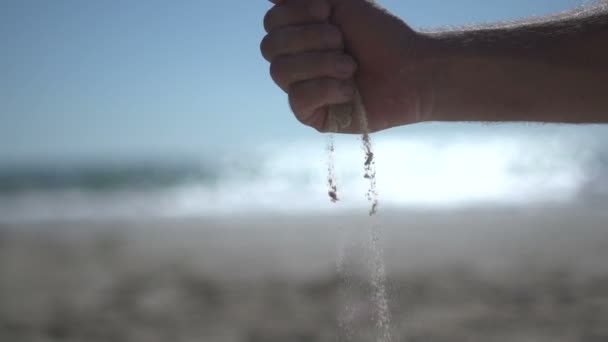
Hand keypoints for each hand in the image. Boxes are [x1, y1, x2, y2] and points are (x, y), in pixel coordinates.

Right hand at [261, 0, 438, 132]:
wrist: (411, 69)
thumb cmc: (380, 36)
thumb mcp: (342, 3)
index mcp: (298, 36)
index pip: (271, 23)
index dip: (296, 14)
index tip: (329, 12)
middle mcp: (296, 63)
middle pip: (269, 47)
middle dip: (309, 38)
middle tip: (342, 41)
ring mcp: (302, 90)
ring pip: (280, 72)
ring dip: (321, 63)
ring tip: (351, 66)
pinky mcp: (313, 116)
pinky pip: (298, 100)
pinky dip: (326, 89)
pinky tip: (349, 89)